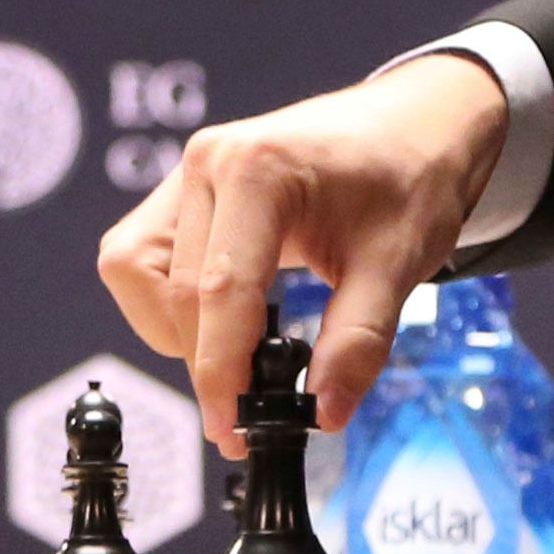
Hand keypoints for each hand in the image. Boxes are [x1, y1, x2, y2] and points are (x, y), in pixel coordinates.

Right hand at [95, 55, 508, 456]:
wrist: (415, 123)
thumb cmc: (410, 174)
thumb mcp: (400, 262)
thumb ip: (358, 341)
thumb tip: (324, 411)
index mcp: (260, 169)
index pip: (219, 292)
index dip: (221, 373)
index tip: (234, 431)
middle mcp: (208, 163)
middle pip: (175, 293)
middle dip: (206, 362)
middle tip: (250, 413)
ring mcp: (187, 174)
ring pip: (138, 276)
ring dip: (178, 330)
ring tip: (238, 356)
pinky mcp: (183, 192)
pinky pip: (141, 260)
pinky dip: (172, 303)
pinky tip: (224, 319)